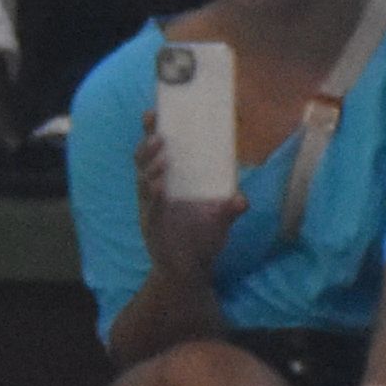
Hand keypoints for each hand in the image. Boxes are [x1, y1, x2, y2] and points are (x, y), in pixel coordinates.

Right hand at [134, 122, 241, 290]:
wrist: (190, 272)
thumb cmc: (201, 242)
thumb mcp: (220, 221)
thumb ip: (230, 208)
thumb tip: (241, 198)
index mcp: (169, 184)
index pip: (156, 154)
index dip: (152, 133)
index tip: (154, 113)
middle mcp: (155, 193)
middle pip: (143, 162)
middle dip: (148, 145)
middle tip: (158, 131)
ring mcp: (151, 208)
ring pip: (144, 181)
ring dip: (151, 166)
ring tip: (162, 155)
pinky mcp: (152, 224)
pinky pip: (151, 205)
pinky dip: (154, 193)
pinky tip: (160, 185)